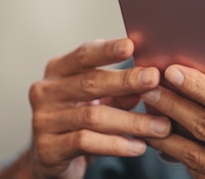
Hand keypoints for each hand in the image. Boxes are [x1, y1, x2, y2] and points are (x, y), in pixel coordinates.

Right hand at [27, 38, 171, 178]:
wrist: (49, 158)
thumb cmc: (78, 119)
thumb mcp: (99, 100)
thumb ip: (120, 90)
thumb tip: (150, 80)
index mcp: (58, 70)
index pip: (83, 55)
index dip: (107, 50)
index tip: (131, 45)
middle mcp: (46, 91)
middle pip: (90, 82)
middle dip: (126, 81)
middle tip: (154, 80)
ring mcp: (43, 120)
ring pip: (93, 116)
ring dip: (132, 121)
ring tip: (161, 126)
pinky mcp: (47, 149)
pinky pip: (86, 142)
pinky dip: (116, 144)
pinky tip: (139, 146)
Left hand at [142, 65, 204, 178]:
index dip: (198, 86)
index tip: (174, 70)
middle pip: (204, 126)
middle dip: (173, 104)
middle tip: (149, 87)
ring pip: (194, 155)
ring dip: (168, 133)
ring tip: (147, 114)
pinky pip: (200, 176)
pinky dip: (181, 159)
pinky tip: (166, 144)